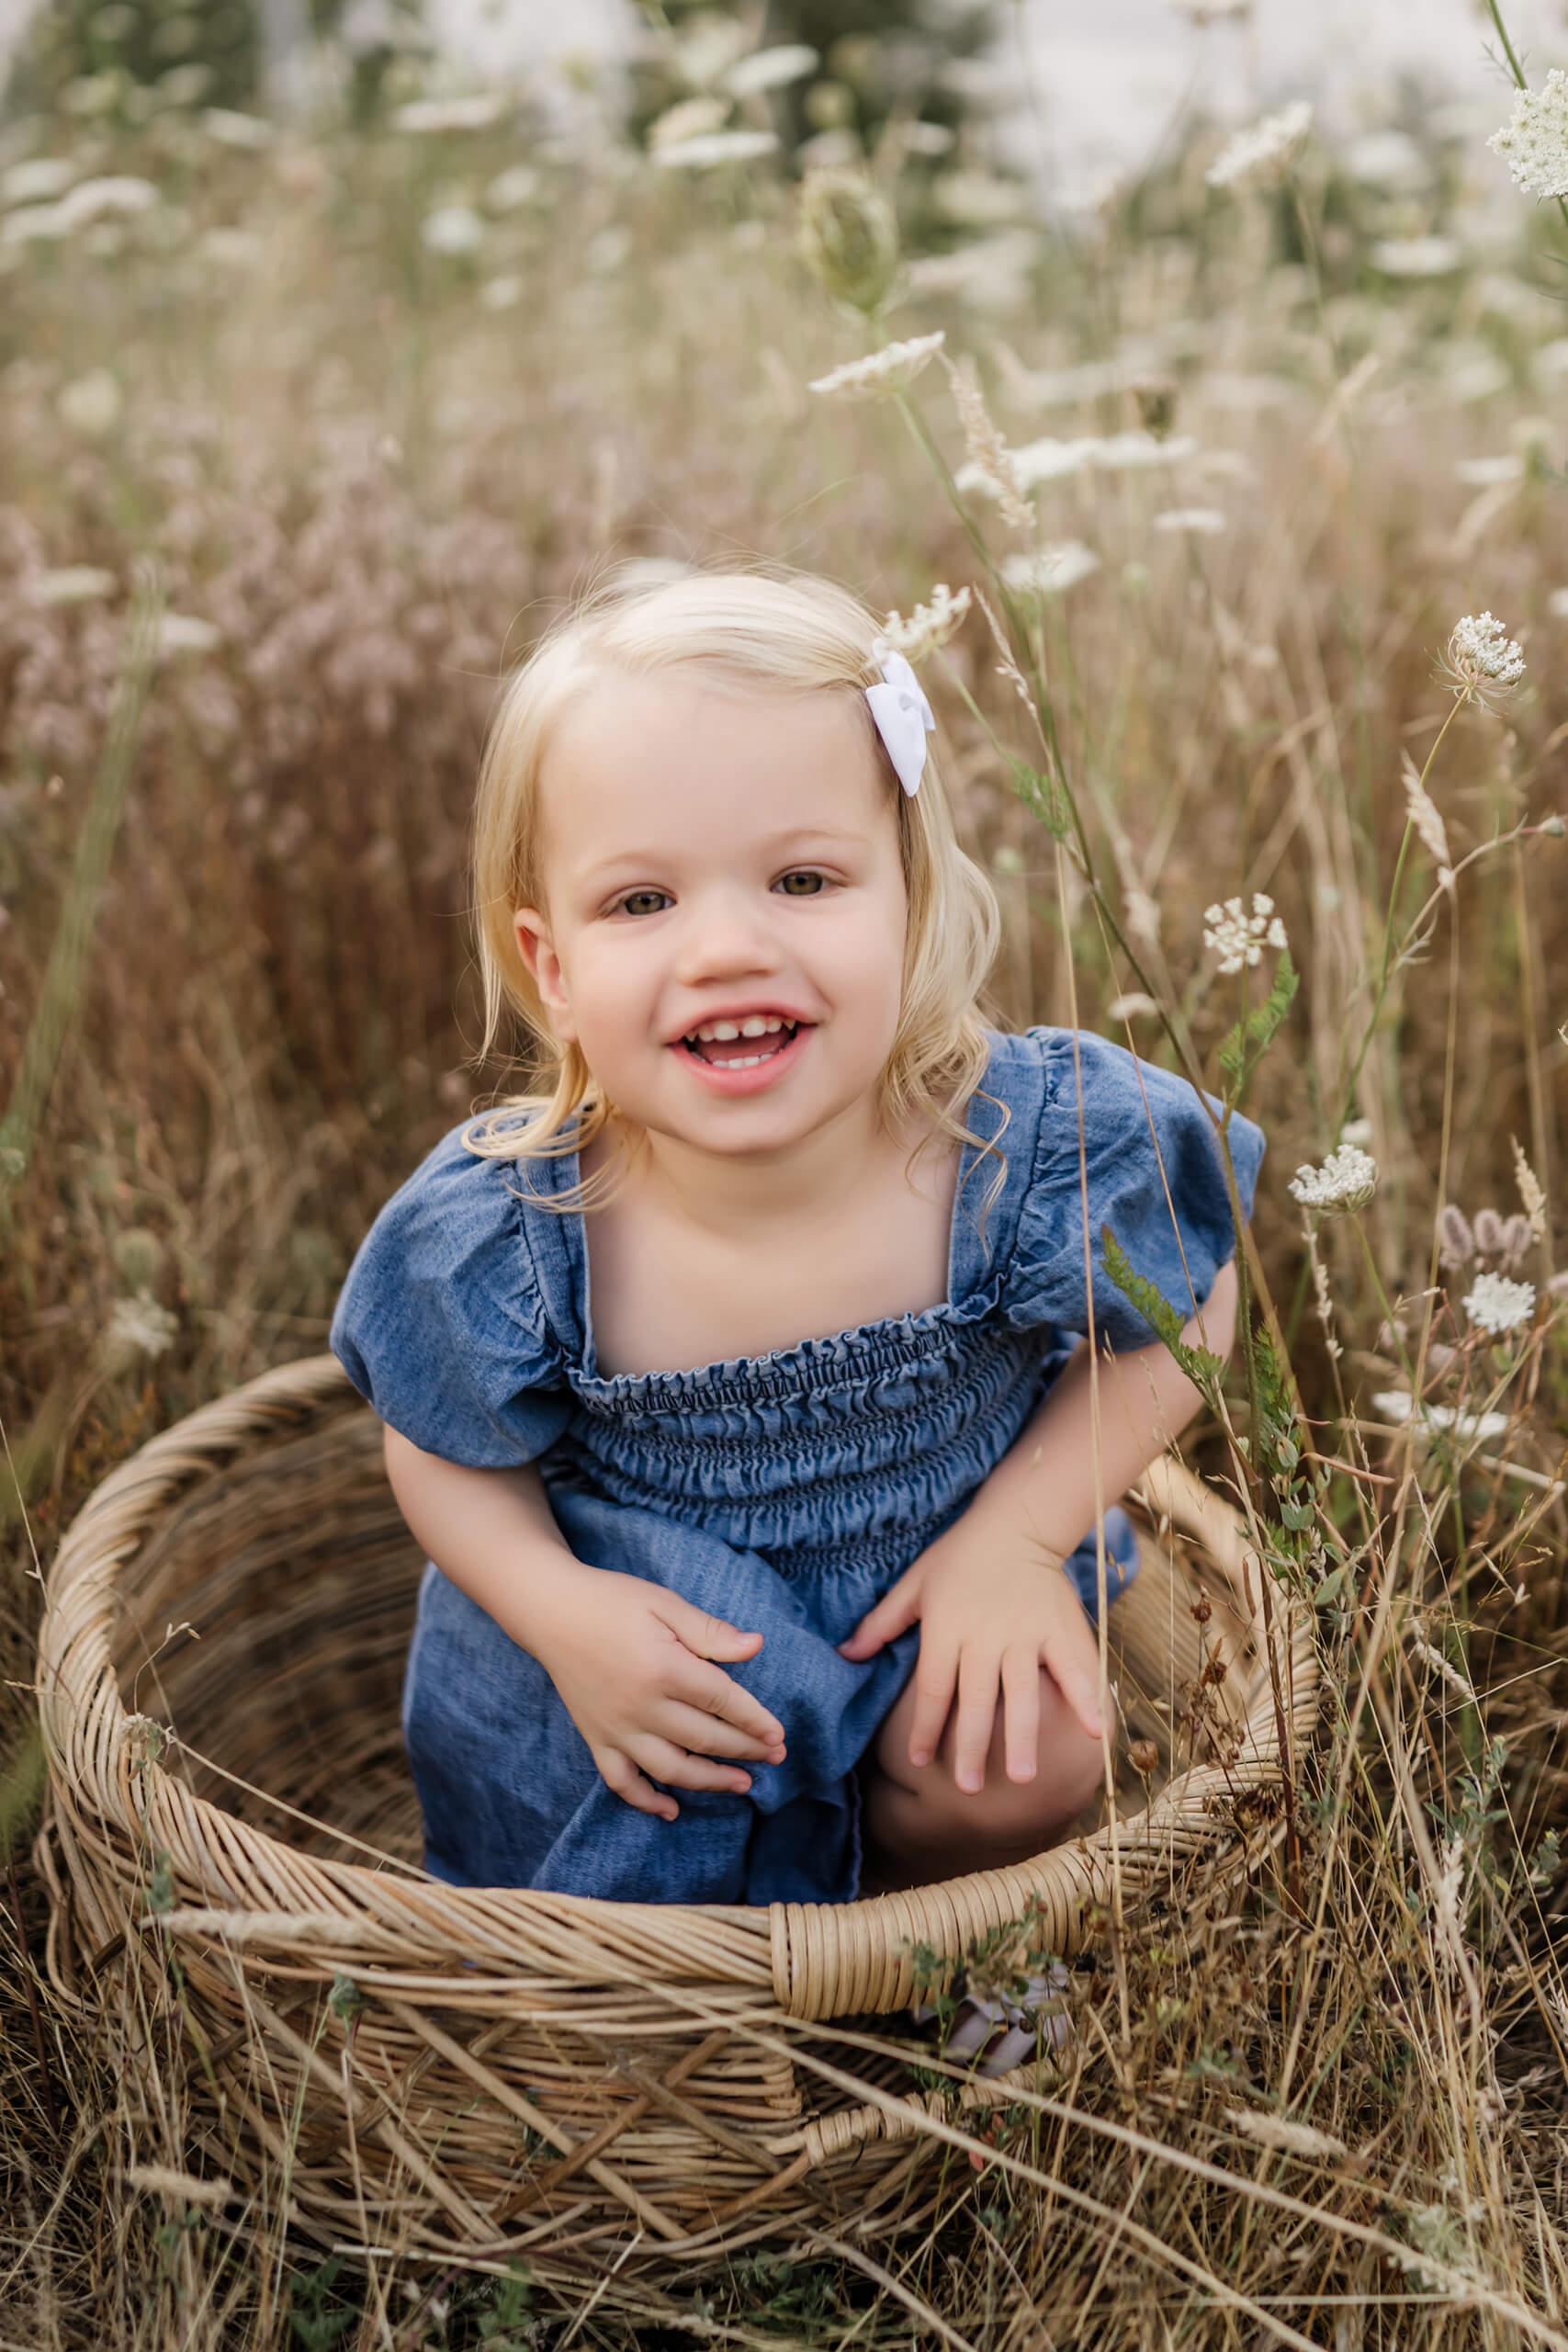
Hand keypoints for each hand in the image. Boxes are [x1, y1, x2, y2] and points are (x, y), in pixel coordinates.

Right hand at [536, 1571, 786, 1821]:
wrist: (552, 1611)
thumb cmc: (612, 1601)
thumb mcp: (664, 1603)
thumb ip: (709, 1631)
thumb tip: (756, 1646)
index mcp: (663, 1668)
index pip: (721, 1701)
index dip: (754, 1721)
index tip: (779, 1736)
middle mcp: (641, 1706)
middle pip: (704, 1738)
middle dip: (744, 1750)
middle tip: (775, 1757)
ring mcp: (616, 1728)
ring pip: (670, 1769)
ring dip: (710, 1781)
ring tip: (742, 1783)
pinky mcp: (596, 1738)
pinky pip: (621, 1782)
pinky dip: (646, 1801)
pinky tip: (671, 1810)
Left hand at [836, 1519, 1105, 1795]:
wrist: (1016, 1522)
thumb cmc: (959, 1556)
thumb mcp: (914, 1584)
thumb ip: (882, 1622)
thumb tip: (845, 1654)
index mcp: (948, 1627)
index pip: (934, 1688)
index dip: (926, 1727)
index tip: (919, 1761)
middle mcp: (986, 1634)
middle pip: (977, 1700)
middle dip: (972, 1747)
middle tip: (969, 1789)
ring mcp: (1026, 1633)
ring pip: (1023, 1692)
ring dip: (1023, 1737)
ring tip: (1022, 1778)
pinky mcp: (1059, 1628)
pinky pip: (1074, 1668)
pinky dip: (1085, 1699)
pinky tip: (1094, 1733)